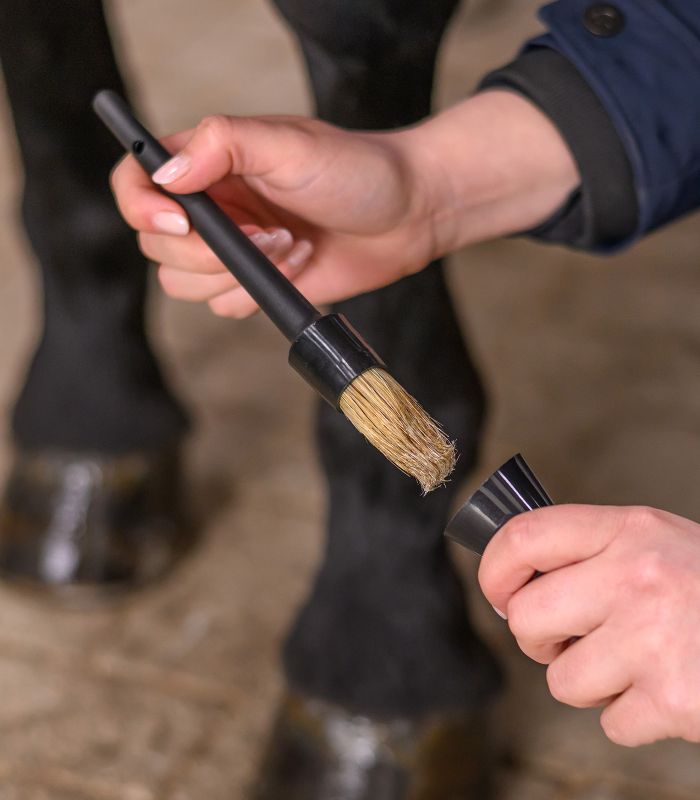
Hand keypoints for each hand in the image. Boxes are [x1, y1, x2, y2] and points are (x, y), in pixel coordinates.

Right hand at [110, 92, 577, 316]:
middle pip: (156, 245)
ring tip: (289, 245)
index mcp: (208, 163)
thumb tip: (168, 175)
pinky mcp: (255, 284)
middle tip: (270, 232)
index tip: (179, 221)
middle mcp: (211, 206)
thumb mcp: (289, 144)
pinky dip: (259, 293)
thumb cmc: (358, 170)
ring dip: (238, 273)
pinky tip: (299, 266)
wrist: (408, 217)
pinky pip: (223, 306)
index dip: (142, 206)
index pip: (136, 182)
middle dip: (211, 251)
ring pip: (183, 283)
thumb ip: (223, 145)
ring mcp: (231, 249)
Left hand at [479, 504, 699, 746]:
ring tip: (635, 662)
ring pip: (561, 680)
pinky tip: (667, 689)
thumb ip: (596, 552)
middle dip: (538, 637)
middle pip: (525, 617)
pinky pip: (610, 722)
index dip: (494, 568)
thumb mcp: (660, 545)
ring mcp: (653, 639)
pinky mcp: (673, 700)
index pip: (524, 536)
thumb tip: (518, 581)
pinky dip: (633, 716)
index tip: (499, 591)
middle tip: (572, 637)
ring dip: (590, 681)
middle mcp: (636, 577)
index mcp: (631, 530)